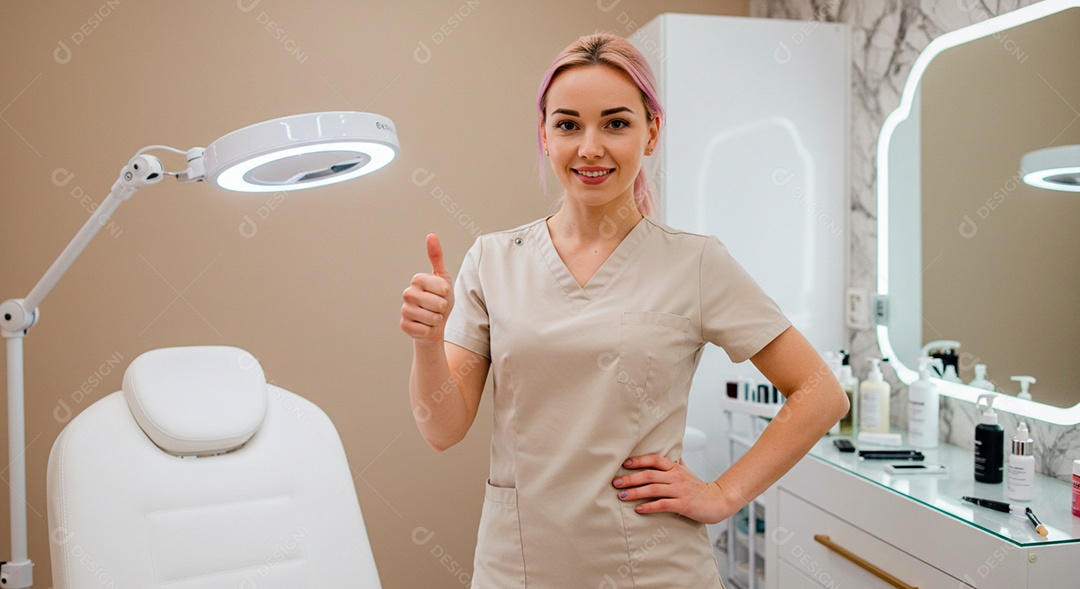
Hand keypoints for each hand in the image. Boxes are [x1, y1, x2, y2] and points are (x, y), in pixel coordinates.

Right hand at [400, 233, 454, 344]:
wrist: (435, 324)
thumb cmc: (440, 299)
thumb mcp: (443, 278)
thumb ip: (437, 257)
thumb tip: (431, 234)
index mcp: (417, 280)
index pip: (441, 286)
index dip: (446, 292)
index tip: (443, 293)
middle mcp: (407, 293)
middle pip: (437, 303)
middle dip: (443, 307)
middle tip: (438, 307)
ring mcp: (404, 310)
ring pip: (431, 318)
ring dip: (437, 320)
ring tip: (433, 316)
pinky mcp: (404, 325)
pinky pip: (424, 330)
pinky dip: (430, 330)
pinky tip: (426, 326)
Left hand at [612, 454, 734, 524]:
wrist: (717, 500)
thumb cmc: (699, 487)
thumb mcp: (687, 471)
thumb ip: (676, 462)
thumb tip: (670, 452)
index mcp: (675, 468)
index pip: (654, 460)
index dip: (639, 460)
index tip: (624, 464)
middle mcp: (676, 477)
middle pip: (649, 474)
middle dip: (630, 478)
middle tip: (616, 482)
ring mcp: (679, 490)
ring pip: (653, 489)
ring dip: (635, 492)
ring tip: (621, 495)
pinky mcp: (682, 504)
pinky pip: (662, 504)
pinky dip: (648, 506)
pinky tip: (638, 509)